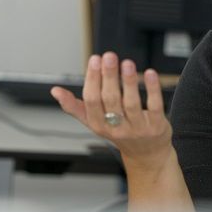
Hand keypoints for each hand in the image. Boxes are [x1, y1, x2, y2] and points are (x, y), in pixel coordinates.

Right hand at [51, 52, 173, 168]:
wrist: (146, 154)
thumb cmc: (118, 132)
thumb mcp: (94, 122)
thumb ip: (75, 107)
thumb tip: (55, 91)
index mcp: (98, 125)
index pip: (92, 101)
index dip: (92, 79)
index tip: (94, 59)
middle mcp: (117, 128)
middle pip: (110, 100)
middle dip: (108, 76)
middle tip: (109, 56)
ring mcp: (137, 129)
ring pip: (131, 103)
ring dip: (128, 81)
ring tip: (126, 63)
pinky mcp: (156, 126)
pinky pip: (154, 106)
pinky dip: (152, 89)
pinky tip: (149, 74)